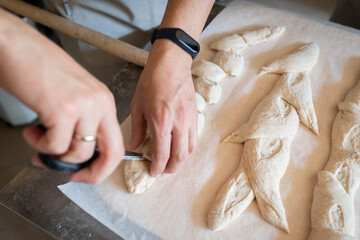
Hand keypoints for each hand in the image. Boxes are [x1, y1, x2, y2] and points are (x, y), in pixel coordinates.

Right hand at [0, 9, 123, 182]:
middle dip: (93, 173)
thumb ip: (81, 121)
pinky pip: (55, 146)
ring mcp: (83, 106)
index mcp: (104, 100)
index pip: (116, 142)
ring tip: (40, 138)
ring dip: (55, 154)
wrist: (14, 44)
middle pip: (112, 152)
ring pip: (80, 153)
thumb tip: (75, 152)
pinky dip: (39, 145)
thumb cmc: (38, 66)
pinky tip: (32, 130)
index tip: (86, 172)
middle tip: (73, 176)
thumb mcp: (73, 93)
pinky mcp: (63, 109)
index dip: (103, 165)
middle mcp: (99, 103)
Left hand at [128, 40, 197, 175]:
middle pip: (180, 156)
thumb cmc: (152, 80)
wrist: (171, 63)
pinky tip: (180, 147)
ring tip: (172, 162)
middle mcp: (178, 122)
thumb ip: (137, 129)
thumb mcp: (137, 105)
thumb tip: (134, 146)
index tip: (153, 171)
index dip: (158, 167)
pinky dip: (188, 148)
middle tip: (163, 171)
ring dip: (182, 160)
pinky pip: (195, 138)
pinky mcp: (195, 114)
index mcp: (161, 120)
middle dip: (171, 168)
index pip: (162, 153)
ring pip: (191, 149)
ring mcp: (190, 119)